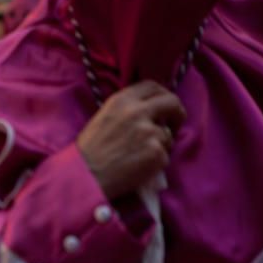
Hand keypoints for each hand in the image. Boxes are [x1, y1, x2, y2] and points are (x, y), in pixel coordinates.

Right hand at [77, 81, 185, 199]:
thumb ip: (127, 109)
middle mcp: (137, 112)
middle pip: (172, 103)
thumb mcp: (104, 117)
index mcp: (121, 101)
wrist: (85, 175)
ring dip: (160, 145)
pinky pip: (165, 155)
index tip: (163, 107)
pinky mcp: (157, 153)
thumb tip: (152, 112)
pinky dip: (156, 162)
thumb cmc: (90, 150)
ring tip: (139, 155)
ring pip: (169, 135)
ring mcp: (149, 132)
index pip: (152, 86)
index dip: (162, 95)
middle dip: (177, 113)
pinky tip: (138, 166)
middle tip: (173, 125)